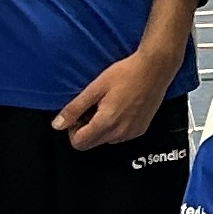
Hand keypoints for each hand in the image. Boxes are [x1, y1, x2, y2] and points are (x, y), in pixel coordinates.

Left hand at [52, 46, 181, 148]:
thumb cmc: (126, 74)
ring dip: (101, 127)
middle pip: (91, 143)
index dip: (73, 129)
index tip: (79, 114)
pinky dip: (115, 126)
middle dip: (86, 129)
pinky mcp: (141, 130)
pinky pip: (120, 136)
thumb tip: (57, 125)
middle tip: (92, 107)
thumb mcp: (95, 88)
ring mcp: (132, 133)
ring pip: (106, 140)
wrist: (155, 69)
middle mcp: (120, 133)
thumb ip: (75, 109)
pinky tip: (120, 107)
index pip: (79, 143)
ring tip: (108, 105)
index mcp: (106, 123)